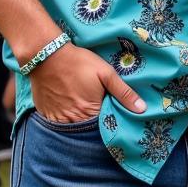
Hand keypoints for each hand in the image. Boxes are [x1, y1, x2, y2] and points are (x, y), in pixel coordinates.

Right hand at [29, 42, 144, 122]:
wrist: (48, 56)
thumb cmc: (80, 63)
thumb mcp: (106, 73)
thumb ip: (124, 93)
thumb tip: (142, 109)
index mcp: (90, 112)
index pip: (103, 126)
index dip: (109, 119)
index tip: (112, 111)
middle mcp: (72, 121)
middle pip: (87, 129)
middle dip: (94, 122)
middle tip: (96, 105)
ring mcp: (57, 119)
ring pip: (72, 127)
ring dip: (79, 120)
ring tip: (81, 103)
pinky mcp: (45, 115)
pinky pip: (58, 123)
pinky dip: (64, 117)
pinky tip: (68, 103)